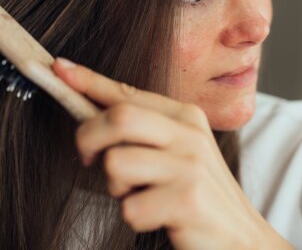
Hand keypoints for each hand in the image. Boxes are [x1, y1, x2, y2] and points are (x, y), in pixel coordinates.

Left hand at [51, 57, 291, 249]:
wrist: (242, 239)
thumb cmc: (197, 194)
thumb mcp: (177, 152)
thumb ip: (142, 131)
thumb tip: (91, 110)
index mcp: (185, 116)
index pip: (128, 92)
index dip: (88, 81)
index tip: (58, 68)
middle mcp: (189, 133)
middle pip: (118, 118)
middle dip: (88, 138)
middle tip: (87, 159)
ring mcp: (190, 166)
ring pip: (116, 164)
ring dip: (117, 189)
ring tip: (141, 195)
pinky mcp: (187, 200)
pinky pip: (130, 209)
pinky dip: (135, 218)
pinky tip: (159, 218)